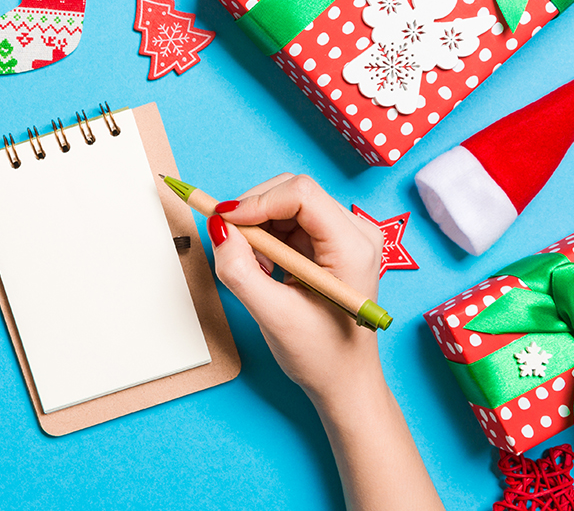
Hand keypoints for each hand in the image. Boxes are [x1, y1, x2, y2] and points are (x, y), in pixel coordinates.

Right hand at [209, 174, 444, 510]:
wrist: (345, 380)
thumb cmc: (322, 355)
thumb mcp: (274, 317)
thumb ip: (241, 272)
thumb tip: (218, 229)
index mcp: (353, 247)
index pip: (301, 194)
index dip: (256, 201)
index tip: (221, 221)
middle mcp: (355, 233)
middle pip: (292, 192)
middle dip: (253, 214)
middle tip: (232, 248)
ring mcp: (343, 236)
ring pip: (285, 205)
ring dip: (258, 230)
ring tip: (255, 270)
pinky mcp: (329, 244)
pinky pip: (287, 222)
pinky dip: (265, 240)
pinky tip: (266, 271)